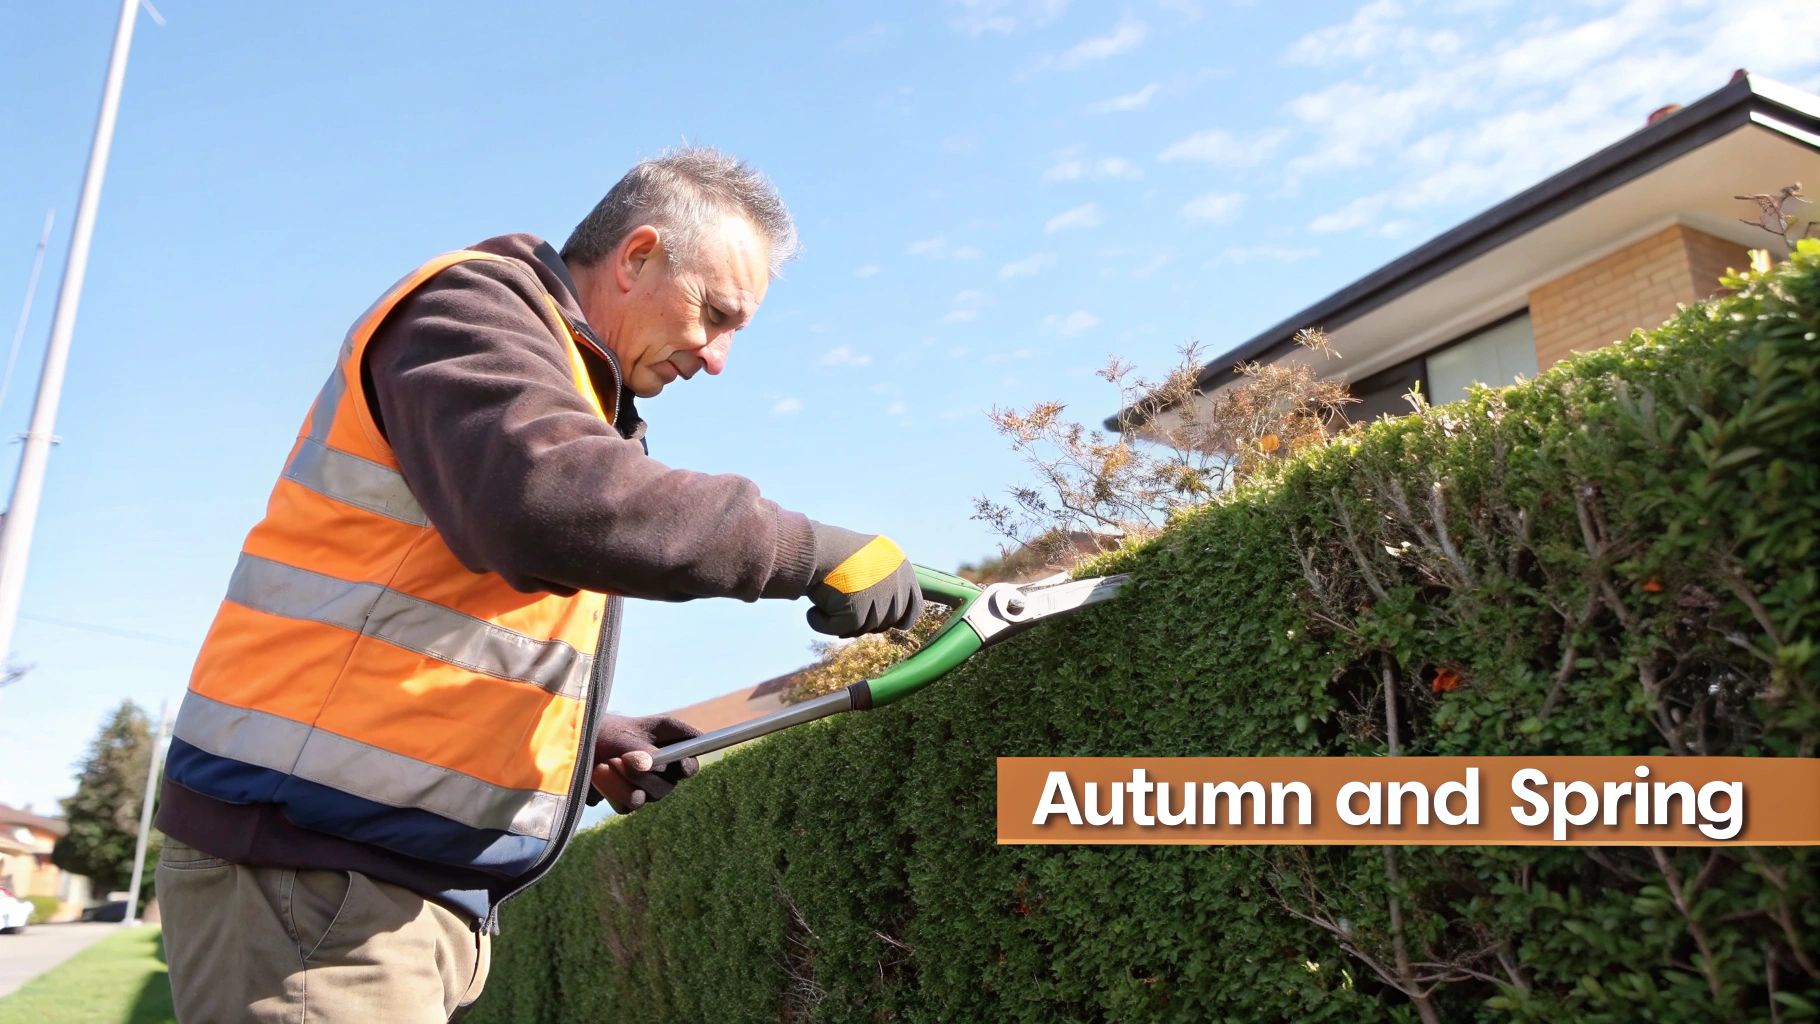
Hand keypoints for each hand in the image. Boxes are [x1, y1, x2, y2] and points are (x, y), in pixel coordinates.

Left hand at [588, 714, 699, 813]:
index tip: (680, 765)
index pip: (694, 753)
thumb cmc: (603, 731)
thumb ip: (640, 749)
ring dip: (624, 783)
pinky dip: (611, 791)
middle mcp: (664, 763)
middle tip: (623, 760)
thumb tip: (649, 766)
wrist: (573, 746)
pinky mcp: (629, 800)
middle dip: (646, 774)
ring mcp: (649, 784)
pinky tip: (597, 777)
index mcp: (670, 738)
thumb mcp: (623, 735)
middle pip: (672, 782)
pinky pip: (627, 805)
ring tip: (603, 764)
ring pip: (650, 796)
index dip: (689, 762)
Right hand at [805, 523, 922, 637]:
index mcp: (901, 567)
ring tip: (824, 602)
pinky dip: (823, 624)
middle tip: (841, 611)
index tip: (883, 623)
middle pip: (888, 621)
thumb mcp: (867, 560)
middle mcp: (895, 582)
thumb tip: (884, 619)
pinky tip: (813, 611)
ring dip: (843, 621)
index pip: (914, 605)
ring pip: (865, 627)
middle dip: (867, 622)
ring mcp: (879, 598)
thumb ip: (881, 583)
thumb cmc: (833, 551)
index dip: (899, 619)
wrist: (813, 547)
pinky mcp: (858, 612)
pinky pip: (842, 630)